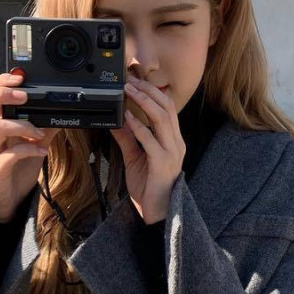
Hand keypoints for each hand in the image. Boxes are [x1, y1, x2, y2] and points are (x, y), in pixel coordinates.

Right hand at [0, 71, 61, 221]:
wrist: (7, 201)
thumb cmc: (15, 171)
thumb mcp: (32, 146)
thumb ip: (42, 129)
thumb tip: (60, 114)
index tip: (18, 77)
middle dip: (1, 94)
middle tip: (24, 95)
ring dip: (22, 125)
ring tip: (39, 131)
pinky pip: (9, 155)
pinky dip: (29, 150)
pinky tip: (42, 152)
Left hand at [109, 78, 184, 223]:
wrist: (157, 212)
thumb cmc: (149, 187)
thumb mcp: (135, 157)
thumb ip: (128, 139)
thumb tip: (116, 121)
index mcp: (173, 140)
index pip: (167, 108)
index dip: (153, 92)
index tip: (137, 81)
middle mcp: (176, 143)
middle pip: (166, 108)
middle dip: (148, 91)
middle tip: (130, 81)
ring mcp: (171, 153)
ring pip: (161, 119)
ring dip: (143, 102)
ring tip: (128, 91)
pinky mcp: (162, 163)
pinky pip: (150, 140)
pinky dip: (138, 126)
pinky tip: (126, 118)